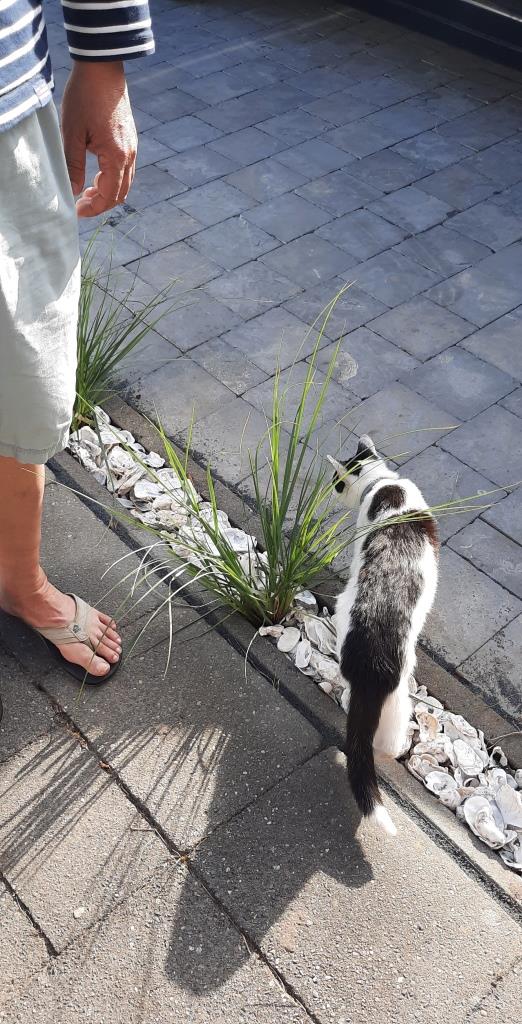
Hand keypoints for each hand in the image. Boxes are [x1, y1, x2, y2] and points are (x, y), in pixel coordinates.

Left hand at [61, 60, 137, 217]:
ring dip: (107, 191)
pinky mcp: (130, 139)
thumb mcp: (72, 134)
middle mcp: (129, 155)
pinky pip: (126, 169)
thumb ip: (74, 166)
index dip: (94, 208)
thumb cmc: (85, 97)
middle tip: (81, 203)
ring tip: (87, 189)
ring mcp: (132, 147)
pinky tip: (96, 172)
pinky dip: (112, 178)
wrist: (102, 69)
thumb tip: (74, 191)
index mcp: (117, 156)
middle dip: (102, 203)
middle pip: (121, 193)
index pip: (109, 195)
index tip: (77, 210)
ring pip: (125, 182)